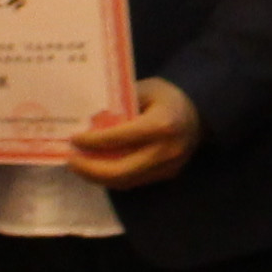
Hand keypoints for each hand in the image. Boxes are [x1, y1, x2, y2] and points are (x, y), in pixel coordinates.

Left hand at [65, 80, 201, 190]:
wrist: (200, 113)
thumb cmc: (167, 97)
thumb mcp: (144, 89)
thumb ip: (119, 103)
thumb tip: (87, 120)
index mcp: (162, 124)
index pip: (120, 139)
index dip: (93, 142)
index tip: (74, 139)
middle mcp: (166, 150)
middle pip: (120, 170)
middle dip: (90, 169)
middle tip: (71, 160)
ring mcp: (168, 166)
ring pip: (125, 181)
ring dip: (98, 177)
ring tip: (80, 167)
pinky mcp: (166, 175)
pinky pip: (133, 182)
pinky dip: (111, 178)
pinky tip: (98, 169)